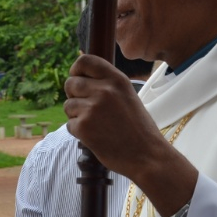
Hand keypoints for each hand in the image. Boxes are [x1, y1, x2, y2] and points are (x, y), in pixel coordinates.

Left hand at [63, 54, 197, 216]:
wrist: (148, 155)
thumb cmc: (138, 127)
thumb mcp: (127, 96)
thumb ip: (106, 85)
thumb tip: (79, 77)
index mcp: (117, 80)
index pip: (84, 61)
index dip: (76, 70)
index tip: (78, 79)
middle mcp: (104, 90)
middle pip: (70, 83)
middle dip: (74, 96)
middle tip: (88, 108)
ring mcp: (92, 108)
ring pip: (68, 105)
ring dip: (76, 116)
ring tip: (97, 124)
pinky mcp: (84, 127)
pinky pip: (69, 124)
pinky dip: (78, 132)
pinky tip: (95, 136)